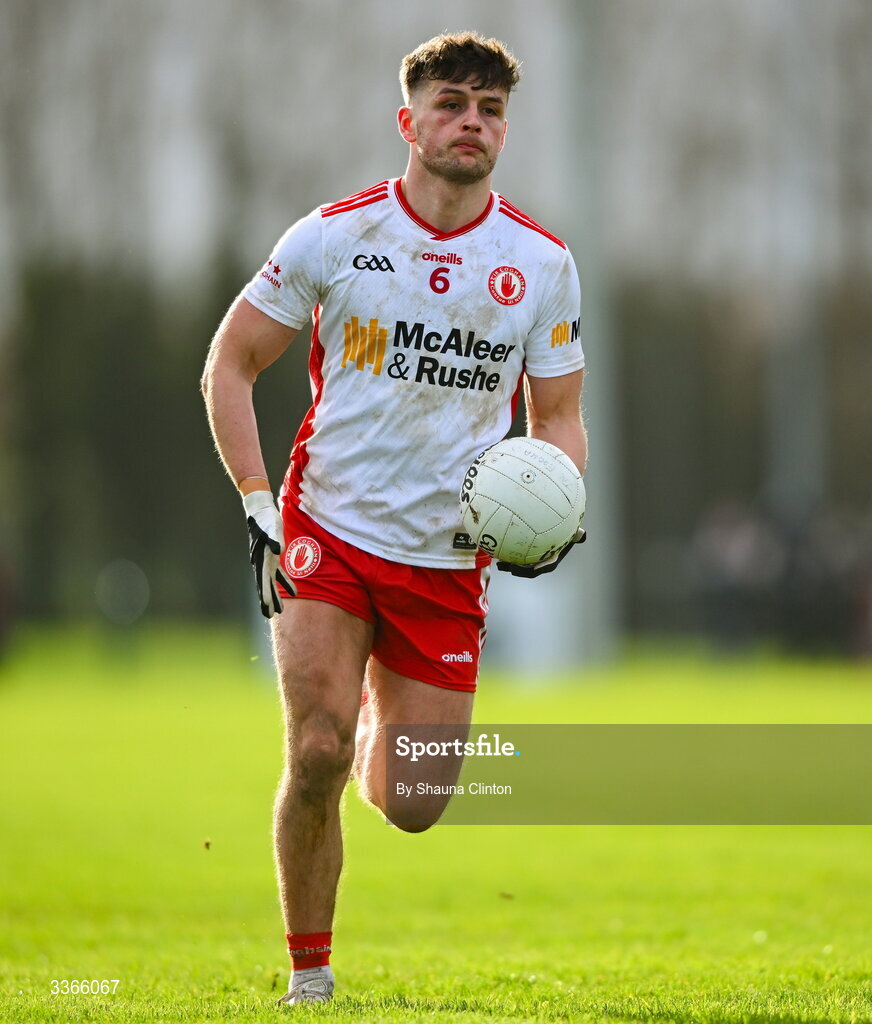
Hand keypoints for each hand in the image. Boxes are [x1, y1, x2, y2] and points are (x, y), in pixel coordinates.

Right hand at [242, 490, 295, 616]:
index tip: (267, 607)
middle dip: (267, 601)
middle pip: (264, 585)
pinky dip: (286, 583)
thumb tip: (278, 551)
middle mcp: (261, 563)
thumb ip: (274, 540)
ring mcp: (266, 561)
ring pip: (271, 582)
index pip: (263, 580)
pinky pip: (279, 574)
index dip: (265, 594)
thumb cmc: (266, 519)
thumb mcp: (272, 528)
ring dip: (275, 595)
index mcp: (261, 558)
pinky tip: (294, 592)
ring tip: (279, 610)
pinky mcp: (272, 558)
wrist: (261, 511)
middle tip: (268, 616)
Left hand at [496, 527, 585, 578]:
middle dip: (519, 571)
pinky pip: (513, 557)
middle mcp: (540, 563)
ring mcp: (529, 561)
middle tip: (510, 567)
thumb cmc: (562, 532)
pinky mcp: (520, 557)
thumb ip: (576, 535)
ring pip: (518, 565)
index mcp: (551, 560)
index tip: (533, 569)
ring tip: (499, 563)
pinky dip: (506, 555)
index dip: (540, 569)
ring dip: (509, 566)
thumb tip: (584, 534)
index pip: (546, 566)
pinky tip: (496, 550)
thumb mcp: (571, 533)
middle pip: (529, 570)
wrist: (551, 532)